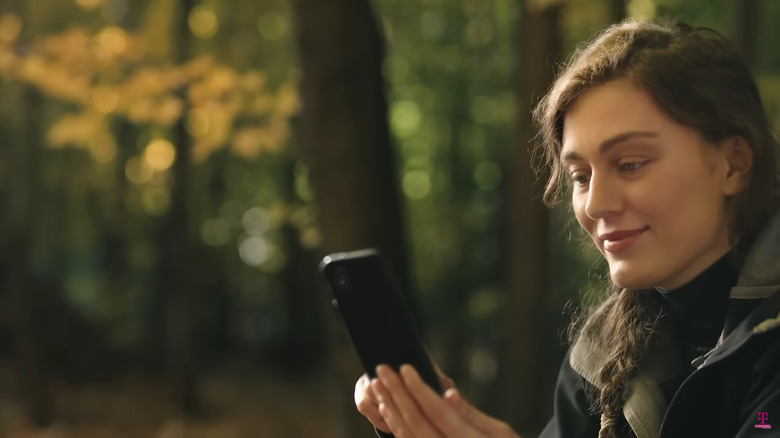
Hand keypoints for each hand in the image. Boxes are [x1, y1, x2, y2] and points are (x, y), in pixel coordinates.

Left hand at [371, 365, 518, 437]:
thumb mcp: (500, 433)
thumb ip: (470, 415)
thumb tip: (448, 393)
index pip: (436, 411)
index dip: (418, 388)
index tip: (405, 367)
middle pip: (416, 421)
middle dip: (396, 393)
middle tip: (382, 369)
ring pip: (406, 434)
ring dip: (390, 407)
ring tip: (378, 384)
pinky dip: (395, 425)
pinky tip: (387, 408)